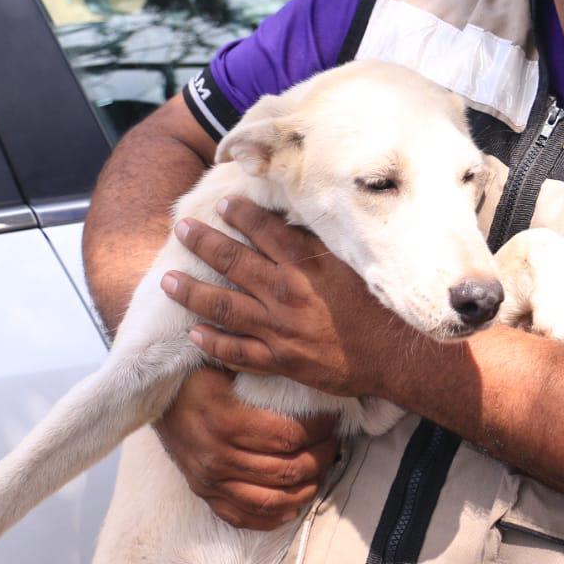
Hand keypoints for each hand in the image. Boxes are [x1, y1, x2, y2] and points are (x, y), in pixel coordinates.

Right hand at [154, 364, 338, 529]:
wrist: (155, 396)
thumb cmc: (198, 374)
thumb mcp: (228, 363)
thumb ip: (263, 372)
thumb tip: (308, 375)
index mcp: (227, 420)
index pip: (289, 437)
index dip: (320, 431)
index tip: (333, 419)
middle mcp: (217, 456)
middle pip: (286, 470)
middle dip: (320, 458)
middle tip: (333, 443)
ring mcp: (208, 480)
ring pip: (271, 499)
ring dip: (305, 488)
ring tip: (320, 471)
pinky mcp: (203, 493)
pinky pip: (241, 517)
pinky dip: (272, 517)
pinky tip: (293, 505)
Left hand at [162, 197, 407, 397]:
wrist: (396, 357)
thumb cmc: (381, 308)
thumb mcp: (357, 265)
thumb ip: (323, 247)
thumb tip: (298, 223)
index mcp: (307, 265)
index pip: (265, 230)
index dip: (241, 214)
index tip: (225, 203)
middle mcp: (286, 293)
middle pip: (234, 262)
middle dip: (204, 242)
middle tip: (181, 229)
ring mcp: (279, 329)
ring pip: (224, 306)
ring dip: (192, 291)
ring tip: (167, 280)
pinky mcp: (280, 360)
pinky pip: (237, 351)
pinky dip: (212, 343)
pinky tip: (192, 333)